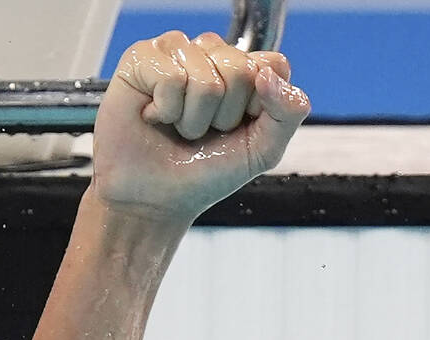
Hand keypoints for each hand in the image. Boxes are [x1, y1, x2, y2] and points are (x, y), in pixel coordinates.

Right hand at [90, 31, 310, 223]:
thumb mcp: (262, 151)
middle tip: (202, 131)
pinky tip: (154, 116)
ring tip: (177, 126)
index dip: (257, 105)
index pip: (273, 65)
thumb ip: (288, 112)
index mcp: (245, 69)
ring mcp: (177, 50)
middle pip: (241, 69)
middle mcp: (212, 53)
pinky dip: (165, 110)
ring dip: (192, 118)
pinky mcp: (142, 57)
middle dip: (223, 116)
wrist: (155, 199)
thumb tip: (267, 75)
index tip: (236, 128)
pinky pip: (171, 78)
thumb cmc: (203, 173)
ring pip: (205, 78)